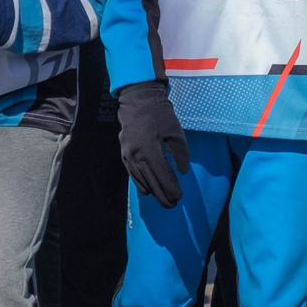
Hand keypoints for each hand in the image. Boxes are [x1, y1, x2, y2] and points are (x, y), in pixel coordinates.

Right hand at [116, 84, 190, 207]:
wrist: (137, 100)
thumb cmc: (159, 114)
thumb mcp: (175, 131)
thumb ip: (180, 152)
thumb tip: (182, 172)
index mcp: (150, 150)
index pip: (162, 175)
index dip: (171, 188)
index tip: (179, 197)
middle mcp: (136, 156)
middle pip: (151, 182)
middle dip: (162, 195)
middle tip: (172, 205)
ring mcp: (128, 156)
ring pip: (140, 180)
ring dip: (152, 192)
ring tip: (163, 200)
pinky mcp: (124, 154)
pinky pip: (132, 174)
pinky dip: (141, 184)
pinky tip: (148, 190)